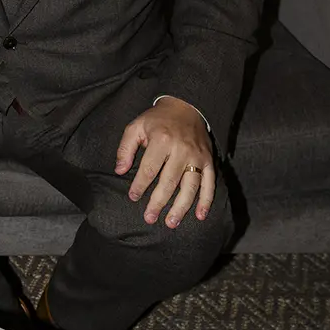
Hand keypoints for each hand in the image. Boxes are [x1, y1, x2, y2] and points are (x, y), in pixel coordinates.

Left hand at [115, 96, 215, 225]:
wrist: (186, 106)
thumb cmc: (157, 120)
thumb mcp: (136, 126)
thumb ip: (125, 148)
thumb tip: (119, 171)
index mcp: (162, 140)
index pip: (149, 169)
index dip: (140, 185)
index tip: (133, 197)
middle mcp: (181, 150)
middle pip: (169, 182)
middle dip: (158, 202)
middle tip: (149, 218)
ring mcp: (197, 157)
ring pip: (190, 187)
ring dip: (181, 208)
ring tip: (171, 223)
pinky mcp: (209, 161)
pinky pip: (210, 184)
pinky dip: (206, 201)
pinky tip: (200, 216)